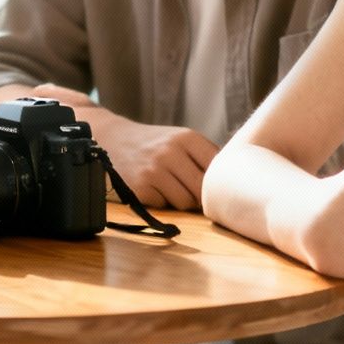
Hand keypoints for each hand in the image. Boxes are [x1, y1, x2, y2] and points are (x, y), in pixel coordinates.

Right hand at [32, 82, 218, 210]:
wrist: (110, 137)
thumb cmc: (153, 143)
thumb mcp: (179, 138)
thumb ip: (204, 156)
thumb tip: (233, 184)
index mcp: (188, 138)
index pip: (218, 170)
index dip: (217, 182)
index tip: (214, 186)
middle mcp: (172, 152)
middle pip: (203, 190)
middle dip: (200, 196)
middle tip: (191, 191)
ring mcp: (155, 171)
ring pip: (186, 202)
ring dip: (181, 201)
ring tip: (170, 187)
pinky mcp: (141, 188)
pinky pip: (165, 206)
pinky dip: (162, 202)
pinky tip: (153, 188)